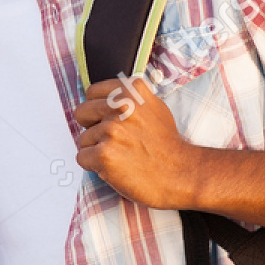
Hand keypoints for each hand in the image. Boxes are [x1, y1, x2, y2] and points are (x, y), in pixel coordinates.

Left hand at [73, 77, 200, 209]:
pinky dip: (95, 165)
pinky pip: (82, 158)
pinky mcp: (104, 153)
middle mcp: (120, 106)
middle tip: (116, 140)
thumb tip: (101, 97)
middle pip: (81, 113)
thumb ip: (127, 98)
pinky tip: (117, 166)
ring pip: (83, 139)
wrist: (183, 174)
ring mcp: (112, 129)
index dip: (98, 110)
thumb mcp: (153, 107)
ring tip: (123, 155)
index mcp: (131, 90)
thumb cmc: (167, 145)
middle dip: (92, 128)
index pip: (91, 93)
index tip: (112, 120)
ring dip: (97, 150)